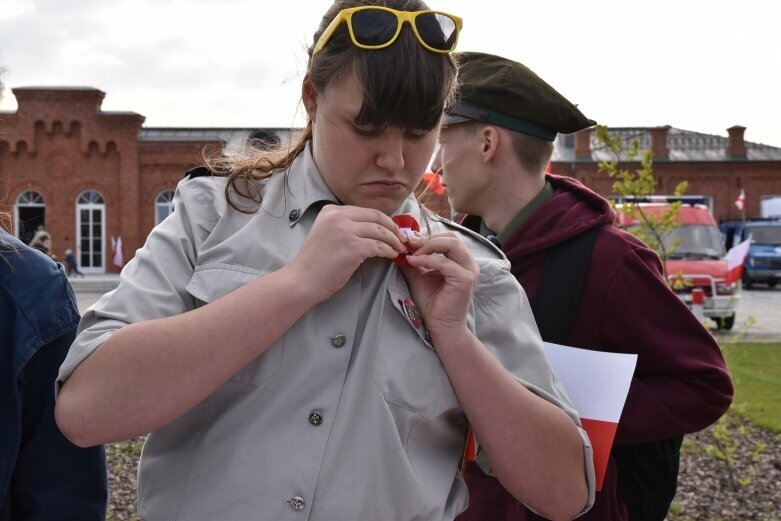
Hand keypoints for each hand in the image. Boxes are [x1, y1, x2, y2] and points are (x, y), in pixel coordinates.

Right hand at [286, 205, 408, 302]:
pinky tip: (392, 255)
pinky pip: (379, 246)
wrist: (302, 279)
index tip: (392, 229)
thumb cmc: (315, 262)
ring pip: (380, 231)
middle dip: (393, 228)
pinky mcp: (353, 247)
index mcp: (331, 211)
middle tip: (401, 238)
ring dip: (393, 241)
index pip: (365, 211)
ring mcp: (346, 231)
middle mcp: (338, 216)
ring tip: (399, 249)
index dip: (383, 220)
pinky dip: (388, 251)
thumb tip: (372, 227)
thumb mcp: (326, 233)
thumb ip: (344, 225)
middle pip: (376, 217)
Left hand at [400, 232, 478, 340]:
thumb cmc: (432, 304)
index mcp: (461, 261)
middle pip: (451, 237)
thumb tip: (402, 246)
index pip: (447, 239)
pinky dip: (426, 260)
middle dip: (428, 239)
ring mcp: (469, 271)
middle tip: (410, 245)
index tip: (408, 242)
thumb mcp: (419, 276)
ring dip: (428, 246)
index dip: (427, 237)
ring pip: (451, 244)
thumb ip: (414, 260)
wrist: (440, 326)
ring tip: (413, 254)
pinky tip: (413, 262)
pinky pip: (444, 262)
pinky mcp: (465, 280)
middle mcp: (468, 264)